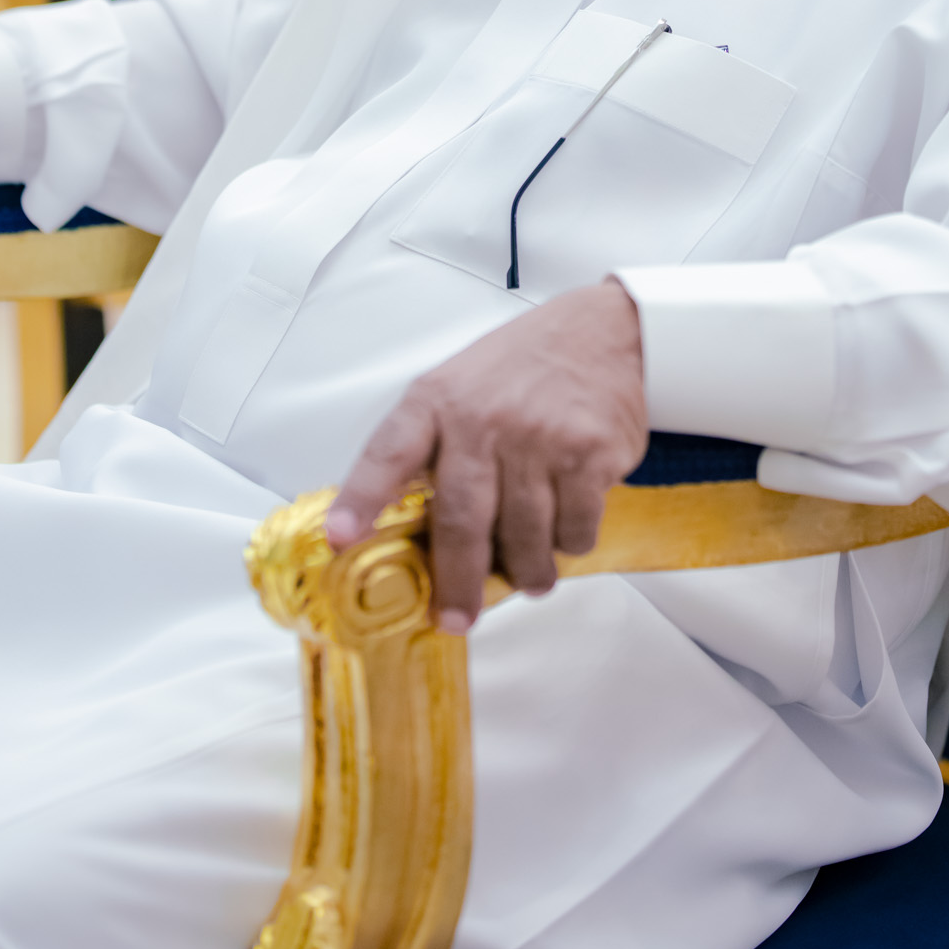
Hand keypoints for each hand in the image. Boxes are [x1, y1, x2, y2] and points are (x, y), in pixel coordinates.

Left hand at [324, 278, 646, 631]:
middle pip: (461, 520)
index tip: (342, 537)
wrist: (606, 331)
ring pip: (524, 537)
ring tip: (529, 577)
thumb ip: (435, 444)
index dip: (361, 496)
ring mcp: (539, 438)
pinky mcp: (590, 455)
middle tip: (455, 617)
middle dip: (457, 582)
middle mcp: (485, 418)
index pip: (389, 451)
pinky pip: (575, 528)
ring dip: (526, 570)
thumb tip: (411, 527)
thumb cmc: (524, 365)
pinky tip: (565, 533)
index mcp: (439, 399)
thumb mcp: (462, 383)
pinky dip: (570, 543)